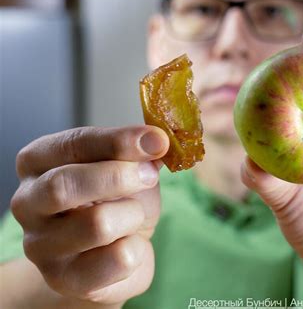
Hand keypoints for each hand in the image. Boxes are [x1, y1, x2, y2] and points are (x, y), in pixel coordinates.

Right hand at [11, 126, 168, 304]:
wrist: (114, 252)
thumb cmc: (116, 200)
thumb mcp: (127, 167)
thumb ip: (135, 153)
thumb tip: (156, 141)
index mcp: (38, 162)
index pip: (73, 144)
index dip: (119, 141)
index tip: (157, 140)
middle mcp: (28, 202)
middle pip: (65, 185)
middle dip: (120, 177)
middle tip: (150, 175)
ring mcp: (40, 245)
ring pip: (97, 224)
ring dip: (133, 215)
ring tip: (133, 216)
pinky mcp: (65, 279)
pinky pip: (118, 258)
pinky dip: (138, 248)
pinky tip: (128, 245)